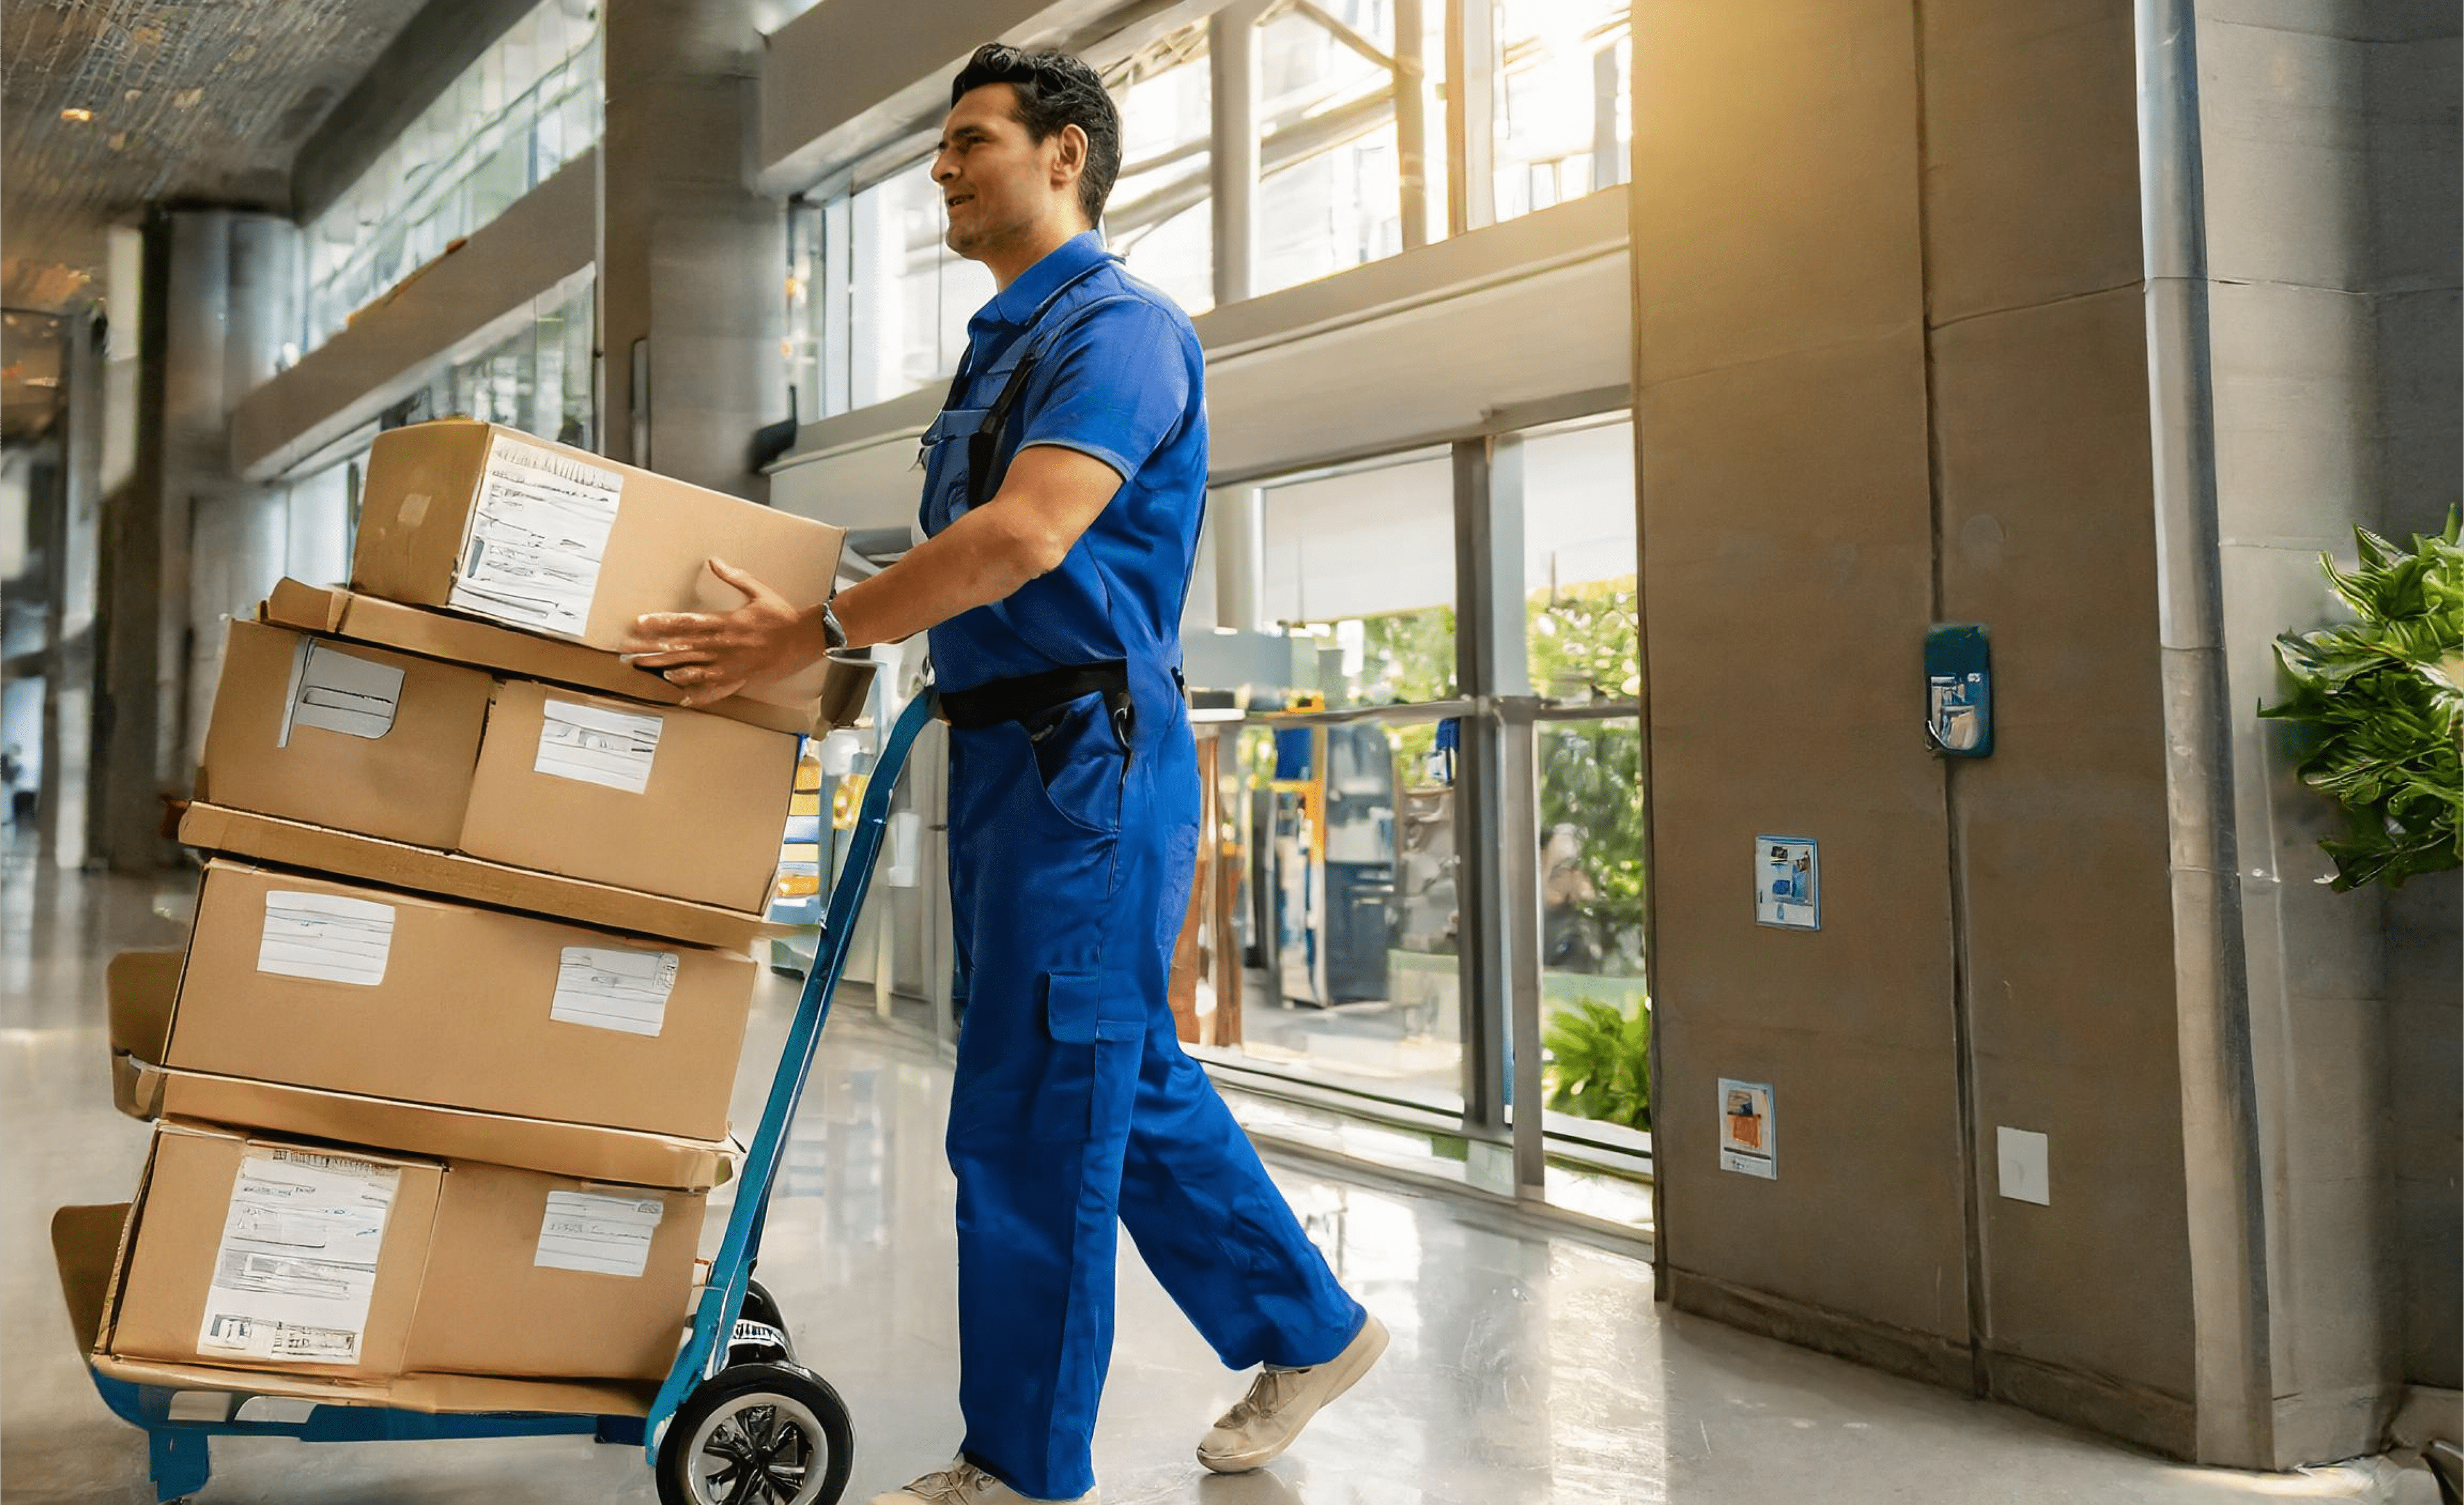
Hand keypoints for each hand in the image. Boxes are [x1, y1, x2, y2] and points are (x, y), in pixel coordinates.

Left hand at [621, 558, 821, 707]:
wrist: (806, 639)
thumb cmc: (782, 615)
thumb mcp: (758, 591)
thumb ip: (734, 577)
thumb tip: (714, 561)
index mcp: (725, 622)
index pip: (686, 623)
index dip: (661, 623)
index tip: (639, 623)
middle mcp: (723, 645)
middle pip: (681, 648)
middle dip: (653, 650)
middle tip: (629, 654)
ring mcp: (730, 665)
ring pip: (693, 669)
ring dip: (668, 669)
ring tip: (647, 670)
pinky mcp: (740, 678)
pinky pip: (716, 689)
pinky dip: (699, 694)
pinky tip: (682, 698)